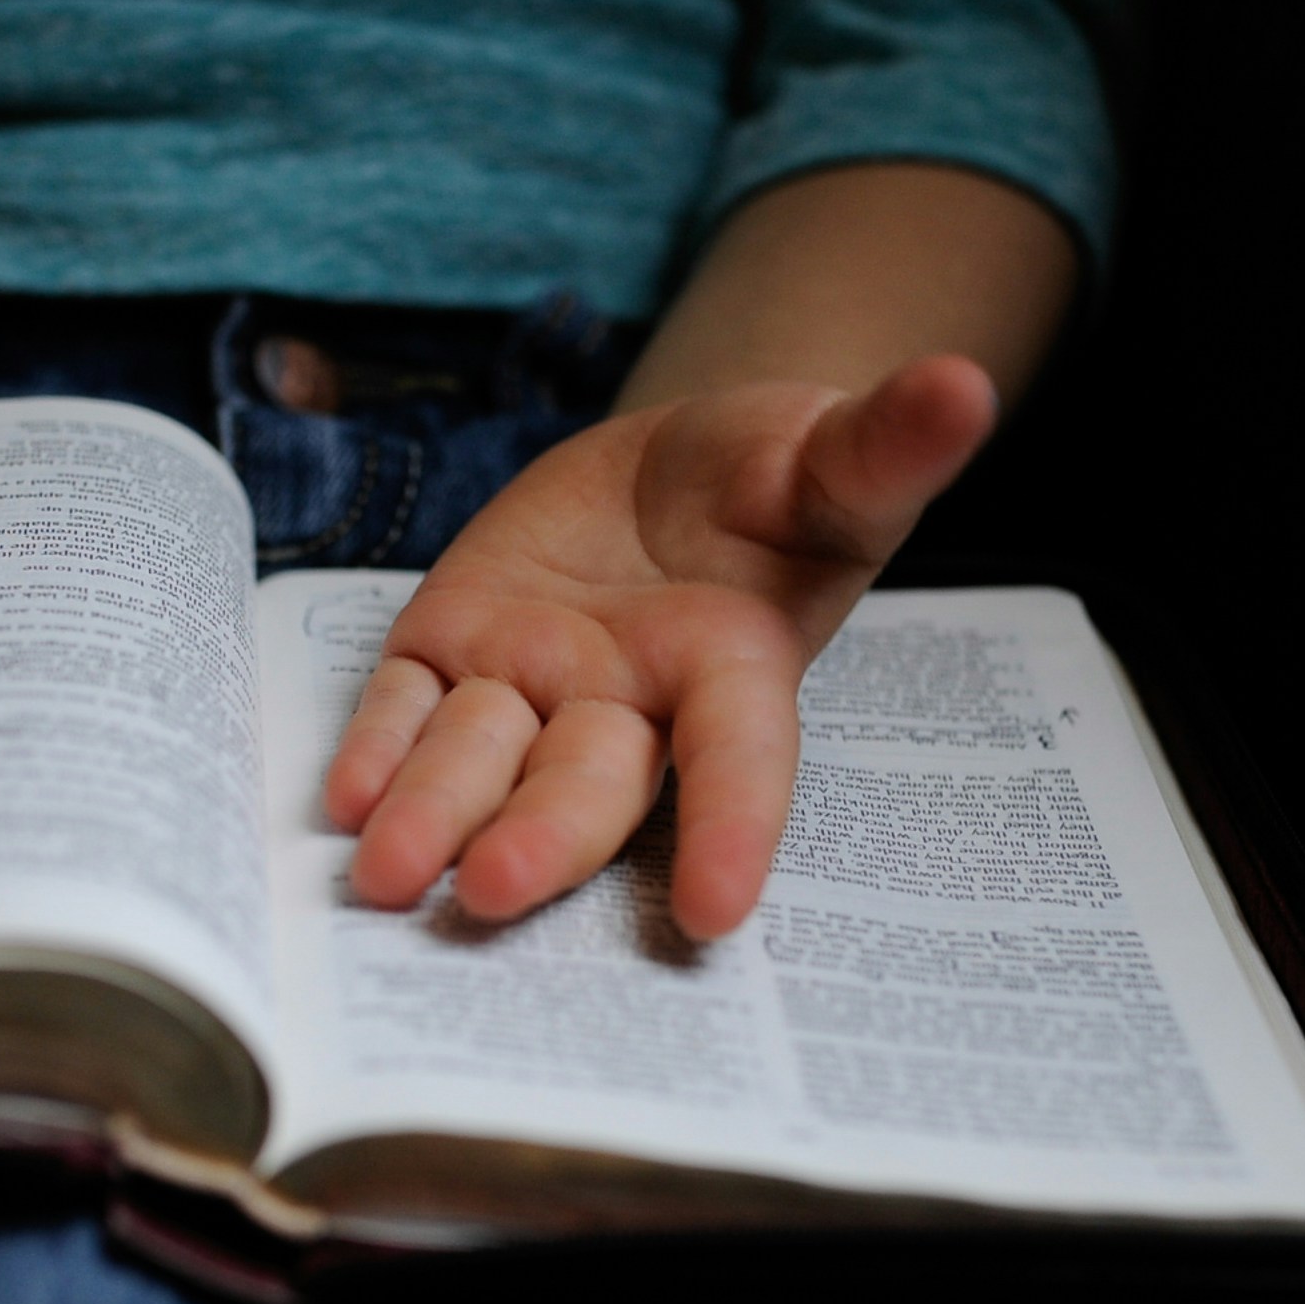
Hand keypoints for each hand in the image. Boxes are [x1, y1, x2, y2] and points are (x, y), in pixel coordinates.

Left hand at [320, 355, 997, 938]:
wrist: (687, 470)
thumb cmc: (779, 480)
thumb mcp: (835, 455)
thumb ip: (885, 441)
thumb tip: (962, 385)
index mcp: (735, 670)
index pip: (740, 758)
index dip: (733, 831)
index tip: (717, 917)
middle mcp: (630, 704)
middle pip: (590, 783)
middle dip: (543, 836)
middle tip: (491, 894)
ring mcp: (536, 685)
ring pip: (482, 758)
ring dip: (433, 813)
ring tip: (386, 877)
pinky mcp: (456, 648)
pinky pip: (408, 704)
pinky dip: (375, 747)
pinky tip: (342, 799)